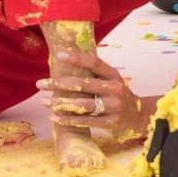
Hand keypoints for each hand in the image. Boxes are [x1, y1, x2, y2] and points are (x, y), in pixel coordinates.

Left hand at [36, 50, 154, 141]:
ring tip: (44, 101)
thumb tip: (68, 60)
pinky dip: (68, 119)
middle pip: (83, 84)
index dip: (77, 58)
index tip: (59, 54)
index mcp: (113, 74)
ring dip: (60, 103)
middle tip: (40, 84)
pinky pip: (85, 121)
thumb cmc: (116, 94)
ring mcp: (113, 106)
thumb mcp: (111, 80)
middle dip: (59, 84)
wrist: (137, 115)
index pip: (94, 62)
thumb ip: (94, 74)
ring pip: (83, 104)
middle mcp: (114, 88)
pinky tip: (54, 117)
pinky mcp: (110, 122)